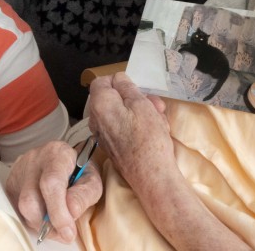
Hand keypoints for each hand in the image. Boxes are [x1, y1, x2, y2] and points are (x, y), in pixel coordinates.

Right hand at [5, 140, 101, 242]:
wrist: (64, 159)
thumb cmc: (79, 171)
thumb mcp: (92, 180)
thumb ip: (84, 195)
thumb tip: (71, 212)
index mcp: (57, 153)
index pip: (51, 183)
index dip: (58, 211)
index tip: (68, 231)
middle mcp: (33, 159)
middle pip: (30, 199)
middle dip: (48, 222)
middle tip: (64, 232)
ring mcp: (18, 171)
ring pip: (21, 208)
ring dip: (41, 223)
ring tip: (56, 223)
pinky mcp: (11, 184)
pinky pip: (17, 210)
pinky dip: (33, 220)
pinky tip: (46, 215)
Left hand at [88, 72, 176, 191]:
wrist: (151, 176)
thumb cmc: (148, 139)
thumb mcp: (142, 105)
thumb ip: (127, 88)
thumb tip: (118, 79)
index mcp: (100, 106)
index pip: (101, 82)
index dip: (119, 81)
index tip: (136, 87)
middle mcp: (96, 120)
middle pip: (112, 98)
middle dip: (134, 98)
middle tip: (154, 104)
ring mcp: (103, 134)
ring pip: (120, 112)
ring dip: (139, 111)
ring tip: (158, 119)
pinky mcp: (112, 145)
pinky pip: (122, 127)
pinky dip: (135, 125)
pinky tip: (153, 130)